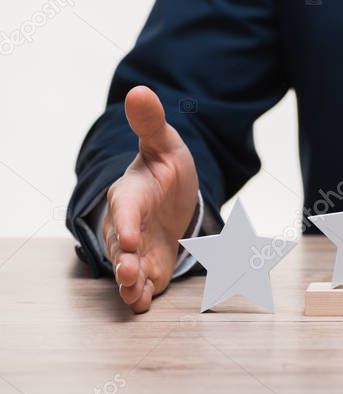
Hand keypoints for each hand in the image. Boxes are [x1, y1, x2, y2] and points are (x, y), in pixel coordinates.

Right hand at [103, 86, 198, 312]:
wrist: (172, 195)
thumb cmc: (164, 168)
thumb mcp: (164, 143)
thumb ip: (151, 123)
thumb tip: (139, 91)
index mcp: (130, 194)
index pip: (125, 210)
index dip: (126, 224)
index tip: (130, 237)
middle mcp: (128, 226)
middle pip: (120, 248)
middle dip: (123, 262)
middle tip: (130, 273)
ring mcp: (138, 250)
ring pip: (127, 272)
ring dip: (130, 285)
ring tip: (136, 294)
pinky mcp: (150, 268)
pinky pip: (143, 286)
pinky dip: (143, 295)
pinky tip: (146, 302)